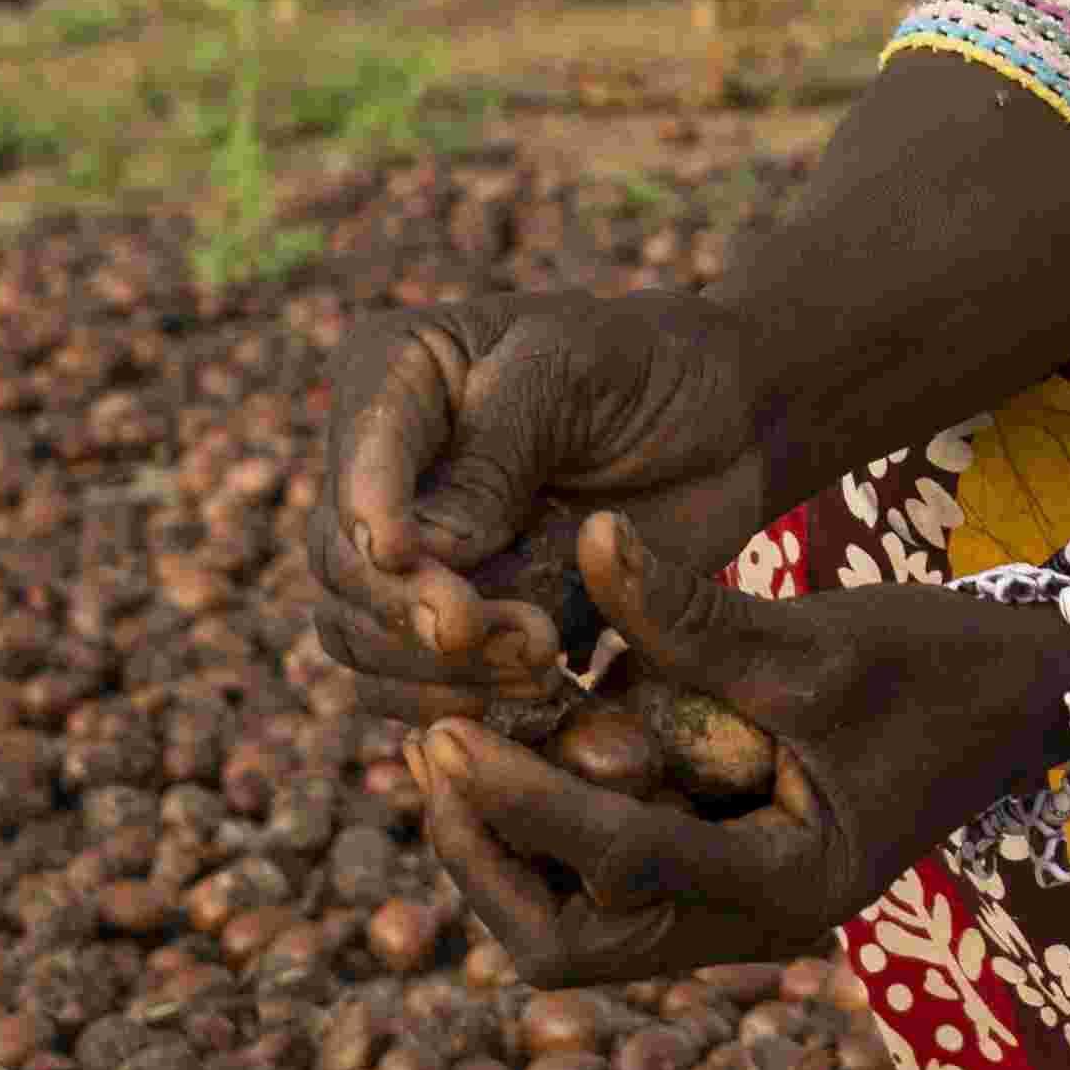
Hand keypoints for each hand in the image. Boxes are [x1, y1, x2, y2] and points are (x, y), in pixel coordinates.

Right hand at [307, 291, 773, 732]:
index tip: (407, 556)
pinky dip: (462, 702)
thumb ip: (496, 454)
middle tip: (524, 635)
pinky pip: (412, 685)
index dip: (370, 515)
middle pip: (345, 567)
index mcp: (393, 374)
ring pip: (364, 639)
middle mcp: (378, 469)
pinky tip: (540, 697)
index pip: (354, 457)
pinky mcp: (451, 618)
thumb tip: (415, 553)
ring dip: (443, 670)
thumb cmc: (654, 367)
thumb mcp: (578, 375)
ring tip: (545, 662)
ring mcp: (410, 551)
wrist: (724, 424)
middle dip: (418, 612)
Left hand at [412, 508, 1069, 988]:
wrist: (1032, 689)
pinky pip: (613, 872)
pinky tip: (518, 736)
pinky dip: (560, 820)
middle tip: (434, 754)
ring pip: (583, 919)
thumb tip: (580, 536)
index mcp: (792, 888)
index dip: (523, 806)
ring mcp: (739, 907)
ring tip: (455, 743)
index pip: (621, 869)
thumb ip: (692, 611)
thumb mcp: (815, 638)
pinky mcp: (728, 867)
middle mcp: (757, 925)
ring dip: (514, 843)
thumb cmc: (941, 664)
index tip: (442, 737)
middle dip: (493, 859)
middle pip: (574, 942)